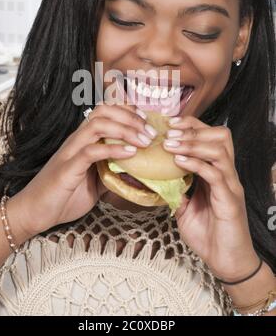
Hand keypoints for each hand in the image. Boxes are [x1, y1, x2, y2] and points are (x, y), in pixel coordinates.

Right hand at [14, 103, 155, 236]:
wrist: (35, 212)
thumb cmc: (64, 196)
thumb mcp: (96, 181)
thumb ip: (113, 171)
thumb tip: (138, 172)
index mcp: (83, 140)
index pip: (105, 112)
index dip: (127, 110)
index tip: (147, 121)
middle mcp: (77, 140)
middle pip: (103, 111)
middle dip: (130, 117)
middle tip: (150, 132)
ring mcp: (71, 151)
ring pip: (97, 125)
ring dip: (125, 129)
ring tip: (144, 141)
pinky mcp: (68, 167)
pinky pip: (91, 151)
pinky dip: (113, 149)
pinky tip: (130, 153)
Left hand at [163, 115, 258, 281]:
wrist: (225, 261)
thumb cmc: (208, 233)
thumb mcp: (184, 207)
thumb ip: (175, 190)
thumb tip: (154, 177)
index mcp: (217, 172)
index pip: (210, 136)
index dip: (191, 125)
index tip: (168, 123)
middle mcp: (226, 174)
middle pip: (220, 136)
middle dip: (193, 128)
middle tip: (169, 131)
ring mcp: (230, 185)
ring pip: (219, 150)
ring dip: (192, 143)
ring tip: (170, 144)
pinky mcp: (230, 200)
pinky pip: (215, 174)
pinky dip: (196, 164)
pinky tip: (179, 161)